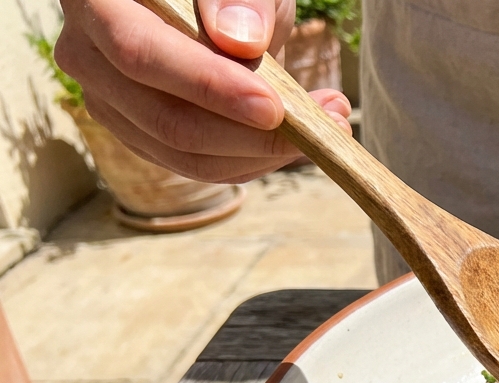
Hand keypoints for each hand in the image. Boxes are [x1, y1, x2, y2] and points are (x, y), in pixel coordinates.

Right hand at [55, 0, 351, 182]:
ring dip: (263, 152)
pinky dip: (253, 160)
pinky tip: (298, 139)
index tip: (273, 107)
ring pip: (182, 153)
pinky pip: (197, 165)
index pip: (139, 51)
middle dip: (250, 134)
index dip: (206, 85)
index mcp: (96, 0)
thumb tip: (240, 42)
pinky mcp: (139, 133)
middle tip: (325, 121)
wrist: (216, 5)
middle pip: (163, 117)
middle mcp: (86, 53)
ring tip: (328, 123)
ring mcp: (107, 100)